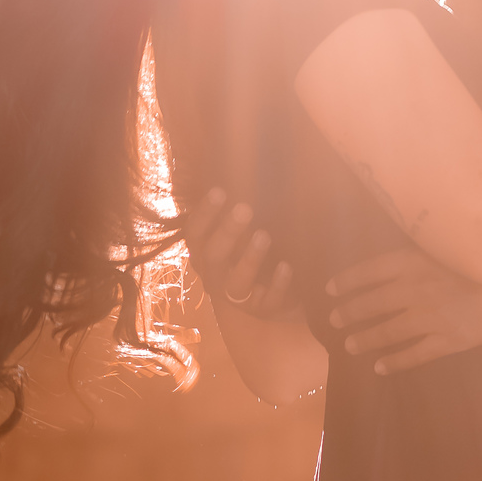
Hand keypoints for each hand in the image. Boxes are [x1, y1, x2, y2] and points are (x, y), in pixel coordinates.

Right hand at [183, 189, 299, 318]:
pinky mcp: (263, 310)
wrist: (281, 296)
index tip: (220, 191)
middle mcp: (215, 277)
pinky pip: (268, 301)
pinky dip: (278, 283)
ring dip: (249, 259)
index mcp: (205, 255)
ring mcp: (239, 297)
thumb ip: (235, 213)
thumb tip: (235, 170)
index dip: (205, 214)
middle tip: (245, 208)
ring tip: (264, 236)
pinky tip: (287, 266)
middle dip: (228, 232)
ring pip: (236, 282)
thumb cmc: (256, 256)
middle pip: (213, 256)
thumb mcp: (242, 235)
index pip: (195, 234)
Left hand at [325, 248, 481, 373]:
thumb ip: (418, 256)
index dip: (346, 282)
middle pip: (371, 303)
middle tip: (335, 320)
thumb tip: (390, 263)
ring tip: (350, 345)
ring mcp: (430, 317)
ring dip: (365, 339)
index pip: (368, 271)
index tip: (331, 290)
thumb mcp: (446, 248)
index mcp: (414, 262)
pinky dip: (394, 362)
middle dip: (349, 313)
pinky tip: (380, 367)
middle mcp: (415, 289)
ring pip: (387, 331)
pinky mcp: (447, 340)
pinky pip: (414, 354)